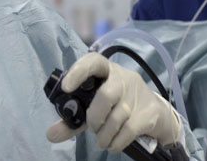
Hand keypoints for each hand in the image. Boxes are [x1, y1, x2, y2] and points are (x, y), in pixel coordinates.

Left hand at [46, 52, 180, 152]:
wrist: (156, 115)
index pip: (93, 61)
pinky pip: (128, 130)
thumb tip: (50, 134)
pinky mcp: (148, 113)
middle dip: (95, 118)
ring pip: (116, 116)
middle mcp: (123, 78)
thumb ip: (74, 119)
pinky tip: (112, 145)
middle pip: (106, 95)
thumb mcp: (96, 108)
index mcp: (107, 71)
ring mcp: (137, 94)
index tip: (66, 87)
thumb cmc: (119, 106)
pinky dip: (116, 142)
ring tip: (102, 141)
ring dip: (104, 135)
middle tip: (93, 128)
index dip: (79, 71)